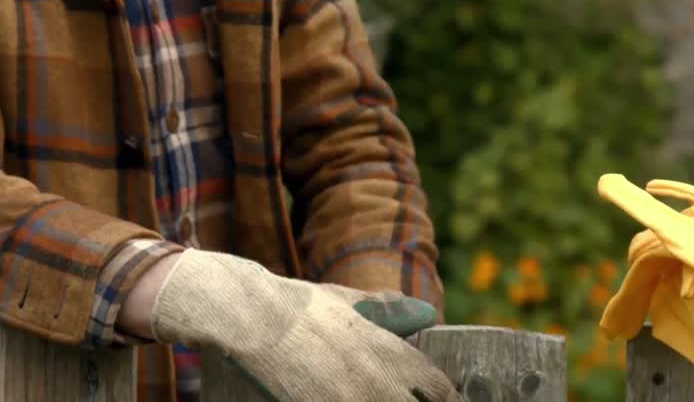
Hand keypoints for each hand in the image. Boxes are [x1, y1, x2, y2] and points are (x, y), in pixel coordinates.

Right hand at [144, 248, 455, 401]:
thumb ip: (389, 310)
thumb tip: (428, 314)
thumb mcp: (349, 301)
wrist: (250, 314)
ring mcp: (345, 395)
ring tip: (373, 398)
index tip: (443, 399)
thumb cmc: (300, 304)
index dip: (442, 396)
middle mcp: (373, 373)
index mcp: (385, 345)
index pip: (435, 384)